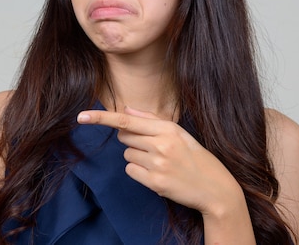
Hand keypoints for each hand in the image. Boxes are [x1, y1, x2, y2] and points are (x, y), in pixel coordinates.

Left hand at [77, 106, 243, 216]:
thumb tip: (126, 109)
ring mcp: (157, 164)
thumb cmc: (196, 158)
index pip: (126, 120)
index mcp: (167, 128)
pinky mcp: (155, 182)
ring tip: (160, 163)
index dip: (101, 118)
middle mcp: (161, 144)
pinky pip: (131, 171)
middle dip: (132, 141)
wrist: (216, 189)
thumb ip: (151, 120)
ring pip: (127, 155)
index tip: (82, 116)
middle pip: (123, 138)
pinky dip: (139, 173)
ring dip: (137, 158)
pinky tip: (157, 174)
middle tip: (154, 149)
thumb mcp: (179, 133)